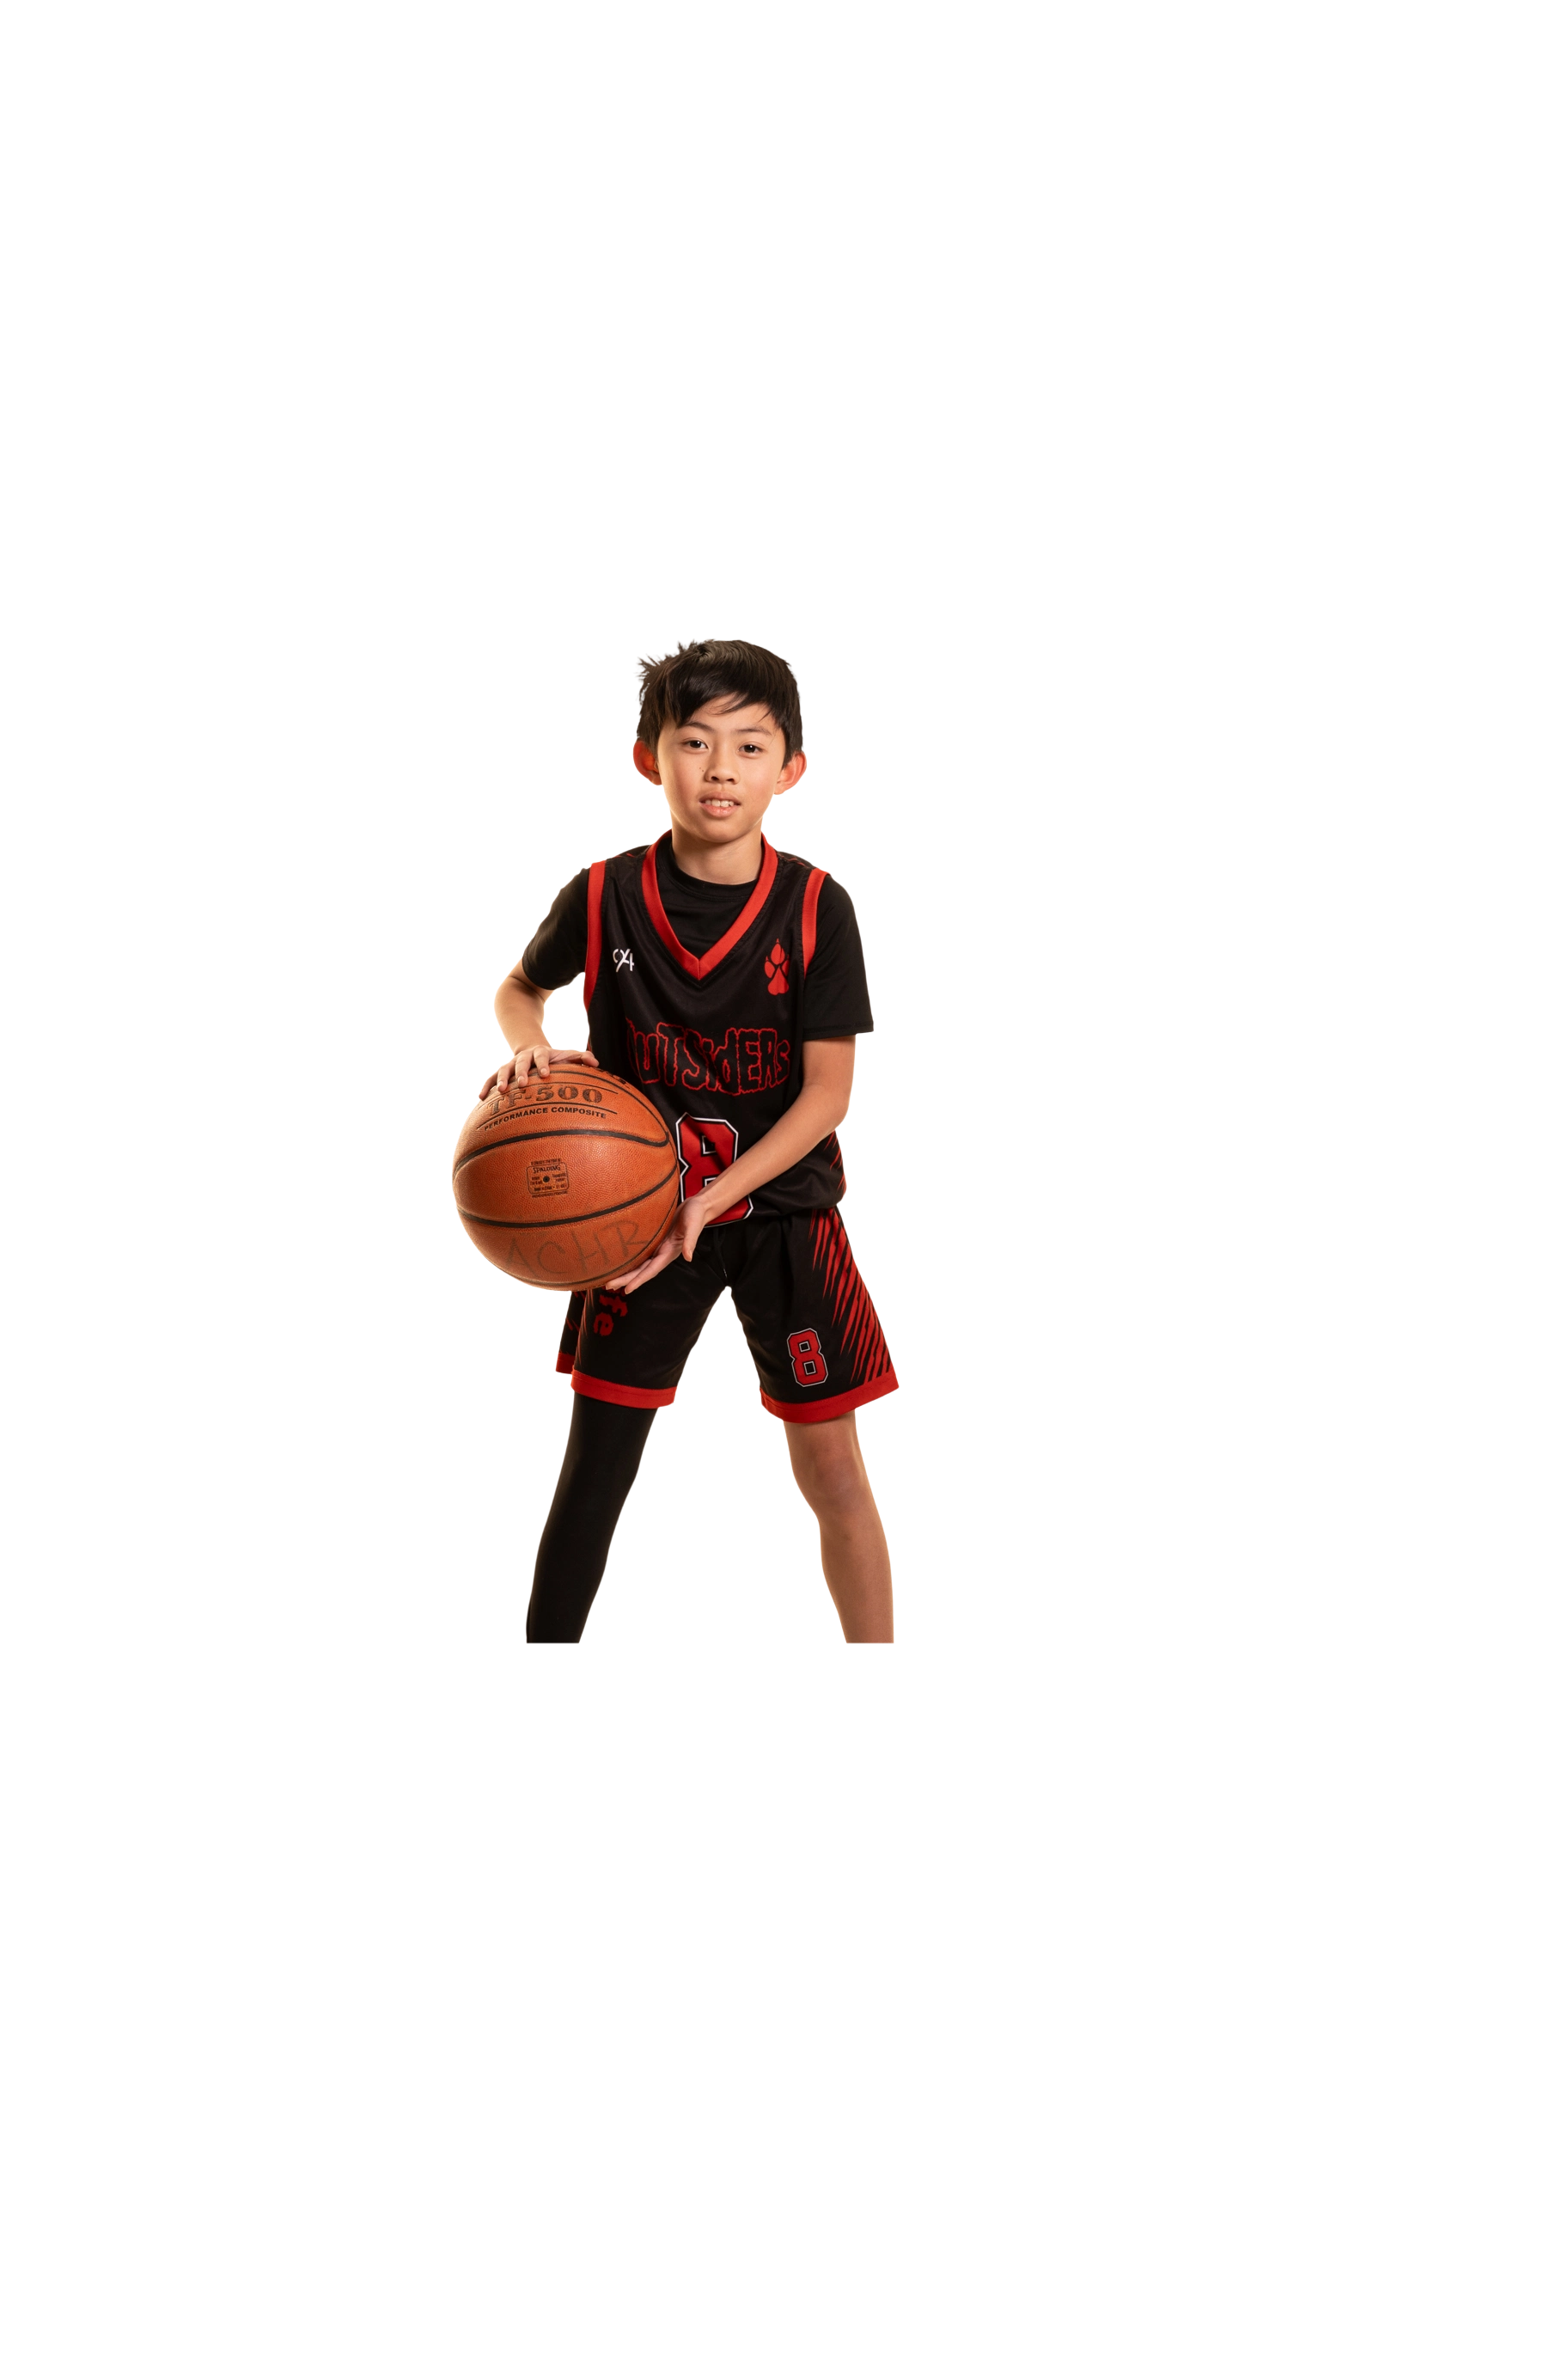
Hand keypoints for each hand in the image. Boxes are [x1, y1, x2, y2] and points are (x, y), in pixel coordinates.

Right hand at [478, 1044, 598, 1101]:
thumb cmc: (555, 1059)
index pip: (542, 1056)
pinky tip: (480, 1098)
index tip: (545, 1074)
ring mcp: (510, 1064)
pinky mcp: (500, 1072)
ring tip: (500, 1092)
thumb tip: (596, 1063)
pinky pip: (490, 1078)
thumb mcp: (568, 1055)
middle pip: (520, 1062)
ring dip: (500, 1079)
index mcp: (540, 1053)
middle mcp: (523, 1057)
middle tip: (522, 1084)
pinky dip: (485, 1086)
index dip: (543, 1063)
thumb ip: (581, 1057)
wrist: (532, 1050)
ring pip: (502, 1069)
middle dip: (520, 1072)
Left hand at [604, 1192, 716, 1294]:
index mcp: (669, 1252)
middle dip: (625, 1279)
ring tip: (610, 1280)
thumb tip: (689, 1257)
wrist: (697, 1206)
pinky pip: (640, 1253)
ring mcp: (657, 1247)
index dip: (639, 1280)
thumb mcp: (693, 1226)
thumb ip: (690, 1241)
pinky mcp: (654, 1239)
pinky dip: (629, 1260)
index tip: (627, 1290)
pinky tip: (619, 1262)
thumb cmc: (695, 1214)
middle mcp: (661, 1253)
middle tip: (608, 1286)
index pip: (651, 1270)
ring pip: (638, 1264)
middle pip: (641, 1270)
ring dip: (625, 1273)